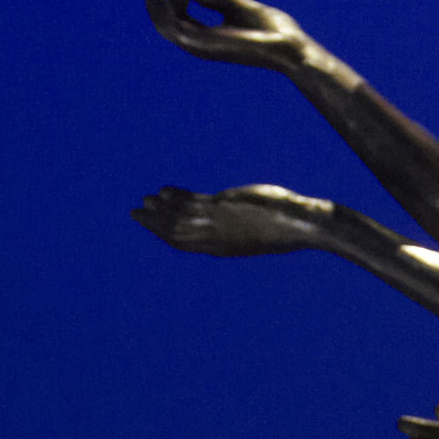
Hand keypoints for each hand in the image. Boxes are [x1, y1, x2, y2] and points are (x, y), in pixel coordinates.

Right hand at [133, 182, 328, 256]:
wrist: (302, 225)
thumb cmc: (287, 227)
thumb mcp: (256, 227)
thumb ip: (237, 219)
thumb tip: (227, 206)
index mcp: (223, 248)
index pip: (185, 244)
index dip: (164, 234)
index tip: (151, 224)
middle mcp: (217, 238)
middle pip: (176, 232)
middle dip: (154, 222)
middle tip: (135, 212)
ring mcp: (220, 223)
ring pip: (180, 218)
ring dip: (159, 209)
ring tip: (144, 200)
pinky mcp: (226, 208)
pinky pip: (192, 203)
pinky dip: (175, 197)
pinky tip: (164, 190)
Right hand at [144, 0, 310, 73]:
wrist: (288, 45)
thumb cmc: (268, 27)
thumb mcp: (233, 4)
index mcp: (205, 36)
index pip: (172, 17)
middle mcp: (199, 44)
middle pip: (162, 22)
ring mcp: (202, 46)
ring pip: (164, 25)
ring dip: (155, 1)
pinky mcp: (209, 45)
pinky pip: (178, 27)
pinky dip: (173, 6)